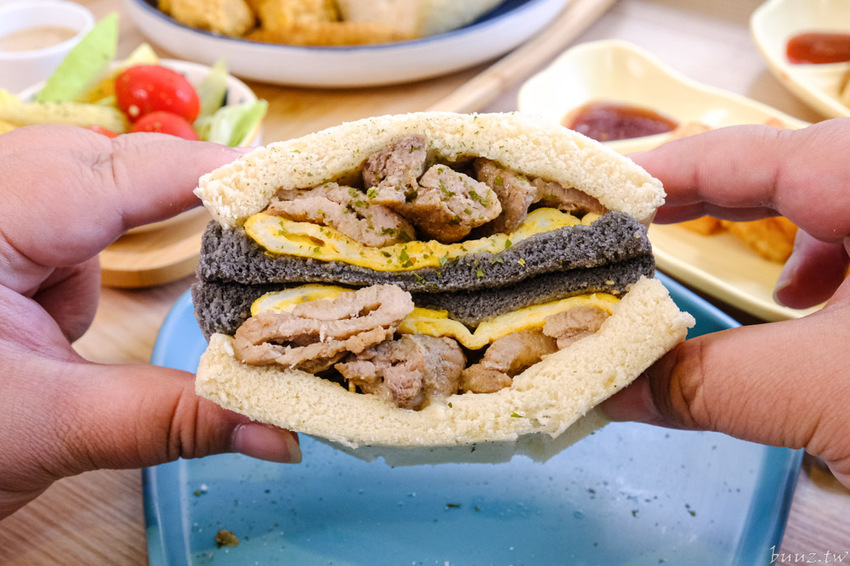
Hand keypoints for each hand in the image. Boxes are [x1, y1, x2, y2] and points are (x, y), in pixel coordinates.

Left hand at [0, 125, 299, 518]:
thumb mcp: (50, 427)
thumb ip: (172, 419)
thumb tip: (282, 433)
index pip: (123, 171)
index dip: (222, 176)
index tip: (305, 194)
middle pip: (117, 160)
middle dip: (204, 187)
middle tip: (284, 220)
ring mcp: (6, 214)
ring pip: (108, 182)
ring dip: (178, 210)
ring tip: (248, 236)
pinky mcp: (17, 240)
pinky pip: (95, 212)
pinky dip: (145, 230)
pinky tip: (181, 256)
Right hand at [602, 119, 849, 486]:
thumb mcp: (820, 395)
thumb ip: (705, 384)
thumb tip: (611, 392)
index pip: (748, 151)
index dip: (660, 169)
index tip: (595, 192)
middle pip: (788, 163)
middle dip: (703, 195)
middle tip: (633, 223)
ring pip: (833, 193)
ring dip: (770, 223)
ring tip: (718, 254)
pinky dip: (827, 255)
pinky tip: (806, 298)